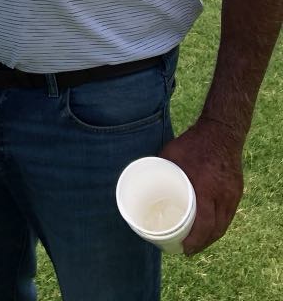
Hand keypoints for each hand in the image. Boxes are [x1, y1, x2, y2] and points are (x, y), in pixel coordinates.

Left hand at [159, 118, 243, 254]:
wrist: (221, 131)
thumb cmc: (193, 142)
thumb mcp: (172, 154)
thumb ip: (162, 169)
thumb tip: (144, 180)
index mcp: (206, 188)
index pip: (204, 224)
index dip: (195, 241)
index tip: (185, 249)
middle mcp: (222, 195)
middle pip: (215, 229)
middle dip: (202, 243)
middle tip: (188, 249)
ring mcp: (232, 194)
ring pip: (224, 224)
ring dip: (211, 236)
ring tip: (197, 242)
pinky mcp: (237, 191)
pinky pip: (229, 214)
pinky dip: (220, 224)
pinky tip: (211, 228)